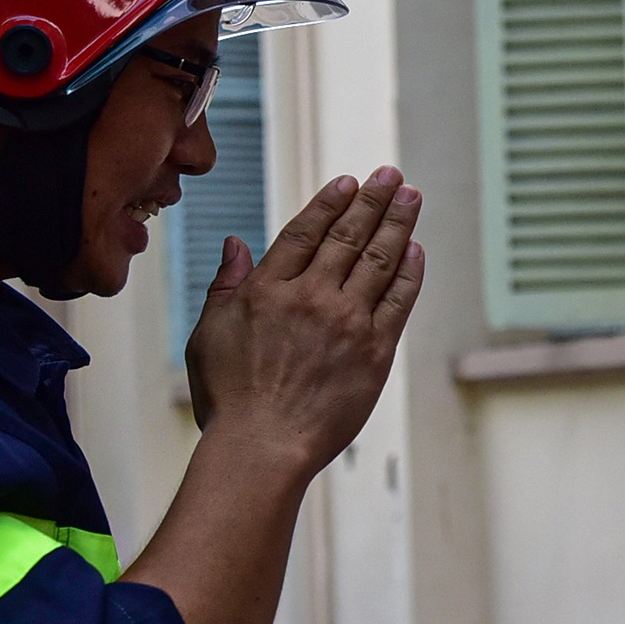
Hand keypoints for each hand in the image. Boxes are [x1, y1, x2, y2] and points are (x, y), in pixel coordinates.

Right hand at [185, 167, 425, 466]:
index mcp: (267, 290)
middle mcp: (311, 298)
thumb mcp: (208, 334)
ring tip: (411, 198)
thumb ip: (226, 285)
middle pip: (348, 237)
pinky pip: (398, 300)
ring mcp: (346, 323)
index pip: (306, 232)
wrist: (263, 447)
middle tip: (391, 176)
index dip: (331, 203)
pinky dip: (409, 272)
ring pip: (379, 260)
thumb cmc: (229, 399)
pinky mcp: (375, 352)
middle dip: (373, 201)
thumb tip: (236, 244)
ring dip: (398, 224)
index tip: (349, 182)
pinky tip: (416, 249)